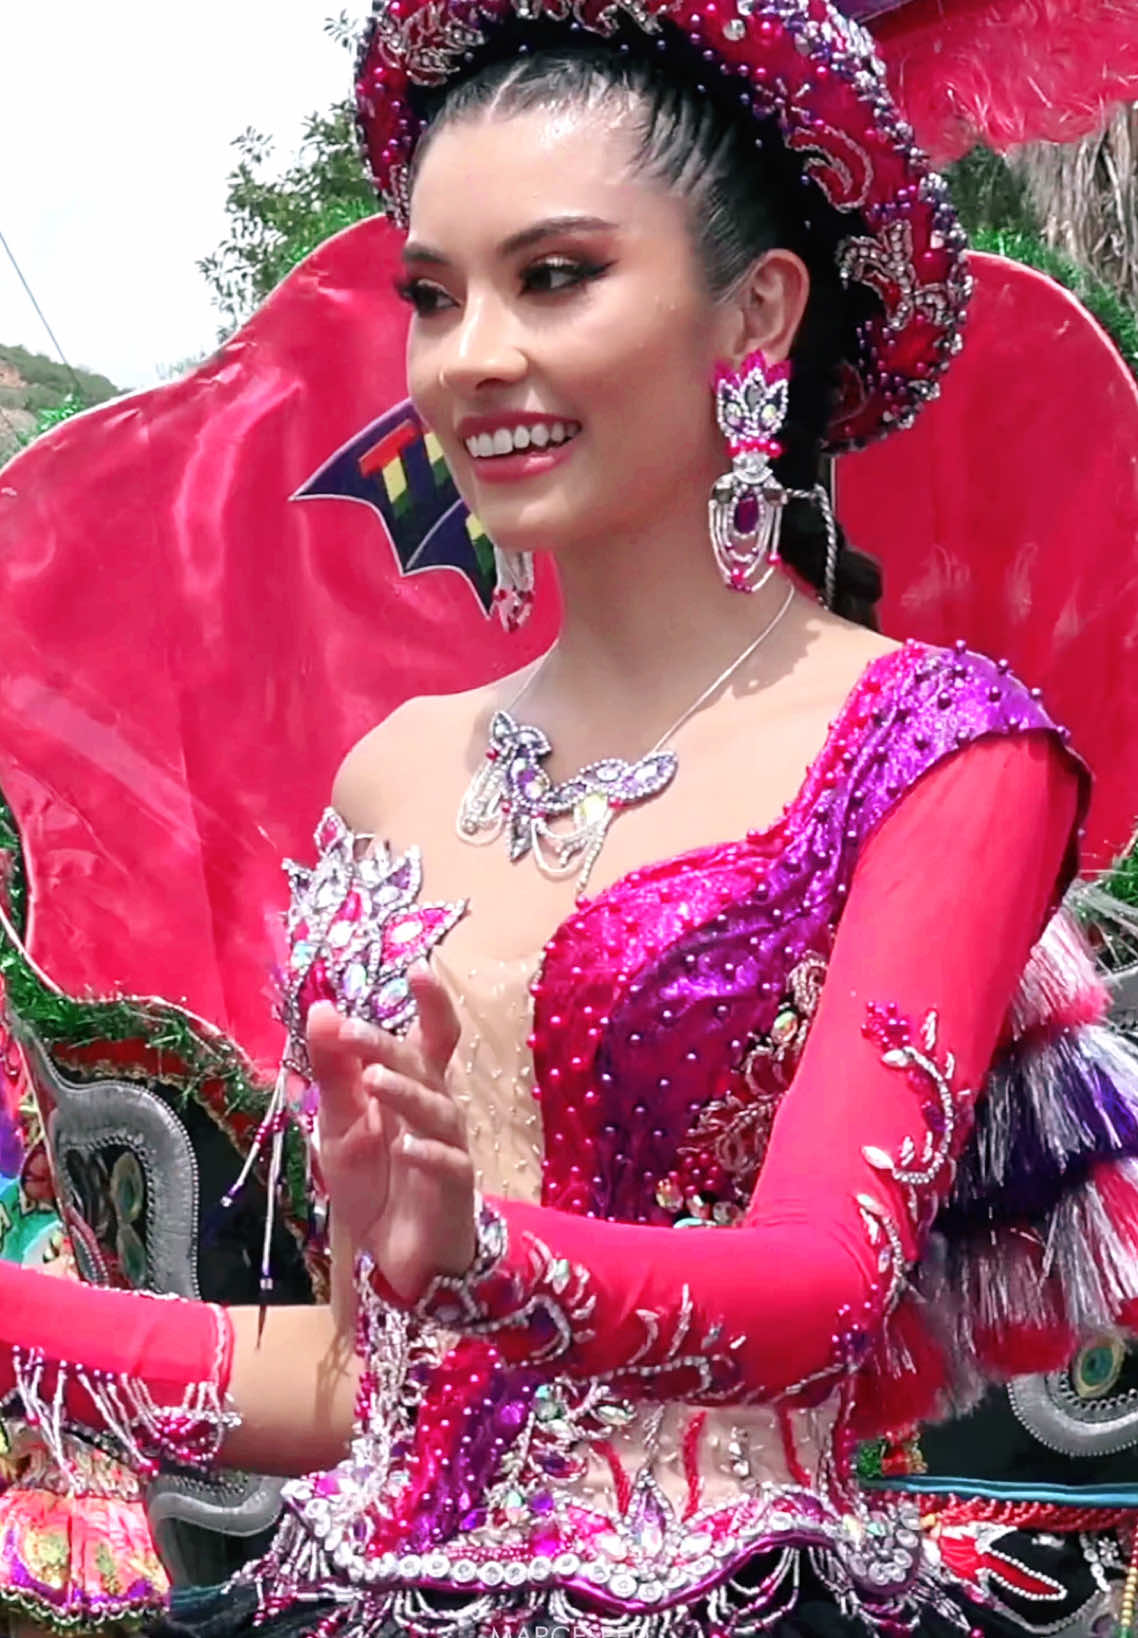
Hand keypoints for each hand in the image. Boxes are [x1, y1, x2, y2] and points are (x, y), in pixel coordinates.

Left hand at [310, 964, 475, 1303]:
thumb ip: (334, 1071)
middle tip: (351, 1031)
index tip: (418, 969)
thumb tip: (321, 1008)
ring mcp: (449, 1147)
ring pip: (437, 1109)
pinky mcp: (454, 1190)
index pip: (431, 1036)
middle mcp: (437, 1108)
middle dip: (388, 1046)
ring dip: (405, 1092)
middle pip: (423, 1066)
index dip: (431, 1003)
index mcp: (413, 1086)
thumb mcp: (339, 1125)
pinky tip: (409, 1148)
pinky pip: (449, 1165)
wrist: (395, 1256)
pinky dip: (430, 1154)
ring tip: (373, 1081)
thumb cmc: (374, 1181)